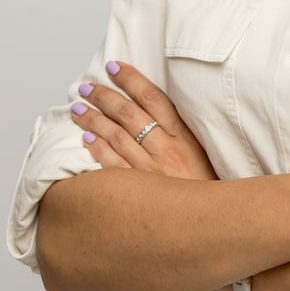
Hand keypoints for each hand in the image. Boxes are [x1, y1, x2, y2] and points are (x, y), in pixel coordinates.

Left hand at [71, 60, 218, 181]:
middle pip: (129, 113)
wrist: (212, 223)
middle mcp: (166, 150)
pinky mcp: (138, 192)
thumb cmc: (206, 190)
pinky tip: (86, 138)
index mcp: (184, 137)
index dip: (132, 79)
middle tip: (86, 87)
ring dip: (93, 119)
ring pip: (115, 136)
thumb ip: (182, 134)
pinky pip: (110, 166)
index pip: (153, 98)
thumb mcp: (203, 155)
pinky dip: (97, 149)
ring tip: (78, 108)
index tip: (114, 67)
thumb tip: (157, 113)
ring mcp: (149, 171)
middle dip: (104, 96)